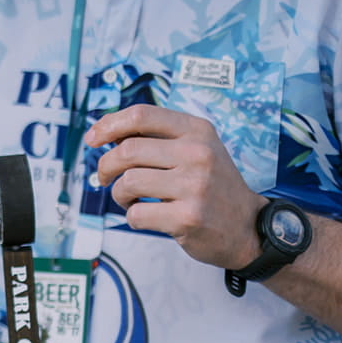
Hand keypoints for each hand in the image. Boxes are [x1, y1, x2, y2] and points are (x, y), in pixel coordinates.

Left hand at [85, 105, 263, 269]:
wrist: (248, 227)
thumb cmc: (211, 186)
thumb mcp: (195, 149)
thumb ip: (158, 138)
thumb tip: (104, 132)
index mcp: (197, 131)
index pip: (141, 115)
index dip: (108, 125)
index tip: (92, 139)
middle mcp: (199, 154)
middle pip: (126, 150)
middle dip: (106, 166)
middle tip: (104, 177)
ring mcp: (195, 186)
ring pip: (127, 182)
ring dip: (119, 194)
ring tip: (130, 199)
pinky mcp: (188, 217)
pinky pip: (136, 214)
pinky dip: (132, 217)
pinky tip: (147, 216)